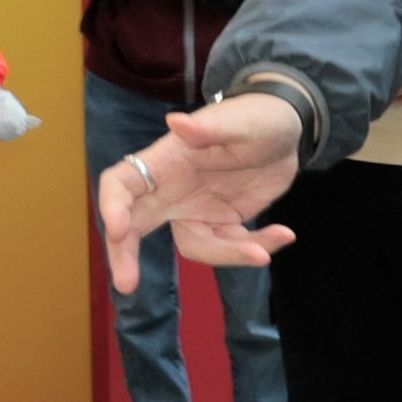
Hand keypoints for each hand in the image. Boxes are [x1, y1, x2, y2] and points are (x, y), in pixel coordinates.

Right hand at [95, 91, 306, 296]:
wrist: (289, 131)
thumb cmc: (259, 115)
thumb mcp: (241, 120)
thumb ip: (210, 126)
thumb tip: (176, 122)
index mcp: (166, 160)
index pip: (122, 184)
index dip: (112, 207)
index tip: (119, 232)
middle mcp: (172, 189)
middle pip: (135, 225)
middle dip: (125, 256)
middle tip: (126, 286)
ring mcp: (196, 209)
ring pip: (193, 245)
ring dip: (226, 254)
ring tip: (266, 249)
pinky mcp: (223, 222)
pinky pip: (229, 247)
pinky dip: (256, 247)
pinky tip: (283, 234)